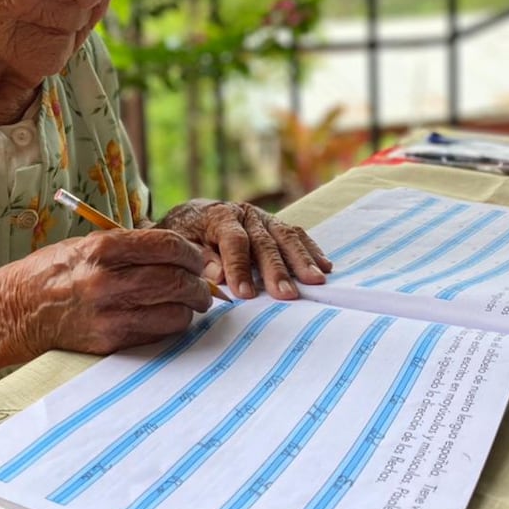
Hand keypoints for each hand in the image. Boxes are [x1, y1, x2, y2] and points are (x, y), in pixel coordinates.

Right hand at [3, 228, 211, 356]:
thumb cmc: (57, 271)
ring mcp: (107, 315)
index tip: (196, 259)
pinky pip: (157, 334)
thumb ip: (132, 247)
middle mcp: (106, 282)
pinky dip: (171, 326)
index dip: (190, 253)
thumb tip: (180, 253)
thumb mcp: (89, 244)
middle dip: (197, 284)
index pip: (167, 246)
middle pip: (175, 280)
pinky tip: (167, 318)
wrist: (18, 310)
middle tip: (201, 285)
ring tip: (189, 304)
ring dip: (189, 308)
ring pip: (174, 312)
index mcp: (103, 249)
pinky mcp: (108, 342)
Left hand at [156, 201, 331, 300]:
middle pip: (264, 241)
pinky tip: (325, 266)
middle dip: (276, 269)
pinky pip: (297, 235)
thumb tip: (217, 275)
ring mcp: (264, 218)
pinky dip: (311, 251)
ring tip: (315, 281)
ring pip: (286, 237)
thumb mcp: (183, 245)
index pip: (234, 241)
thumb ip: (199, 258)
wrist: (192, 216)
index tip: (245, 294)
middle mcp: (246, 214)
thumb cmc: (187, 235)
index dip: (239, 267)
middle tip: (286, 295)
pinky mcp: (276, 224)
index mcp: (220, 217)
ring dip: (302, 260)